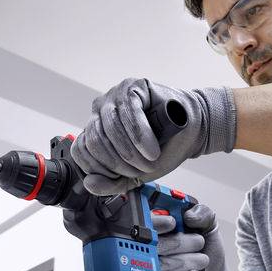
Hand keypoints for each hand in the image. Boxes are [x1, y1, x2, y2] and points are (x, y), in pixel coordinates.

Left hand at [71, 78, 236, 194]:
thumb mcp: (134, 174)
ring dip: (132, 152)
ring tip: (151, 160)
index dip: (101, 169)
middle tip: (142, 170)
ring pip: (111, 129)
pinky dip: (141, 136)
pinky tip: (152, 149)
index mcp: (95, 130)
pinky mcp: (132, 87)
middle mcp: (100, 112)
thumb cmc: (162, 150)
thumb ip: (111, 183)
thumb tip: (89, 183)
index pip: (81, 151)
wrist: (190, 133)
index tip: (124, 176)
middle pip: (95, 141)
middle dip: (120, 163)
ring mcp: (114, 96)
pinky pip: (129, 113)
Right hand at [151, 204, 236, 270]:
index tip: (172, 223)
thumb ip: (203, 214)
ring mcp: (153, 268)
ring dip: (186, 261)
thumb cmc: (209, 249)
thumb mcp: (209, 226)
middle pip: (156, 244)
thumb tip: (190, 215)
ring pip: (162, 263)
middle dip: (181, 243)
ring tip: (201, 259)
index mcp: (162, 227)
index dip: (158, 222)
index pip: (148, 222)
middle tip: (199, 242)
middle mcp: (153, 247)